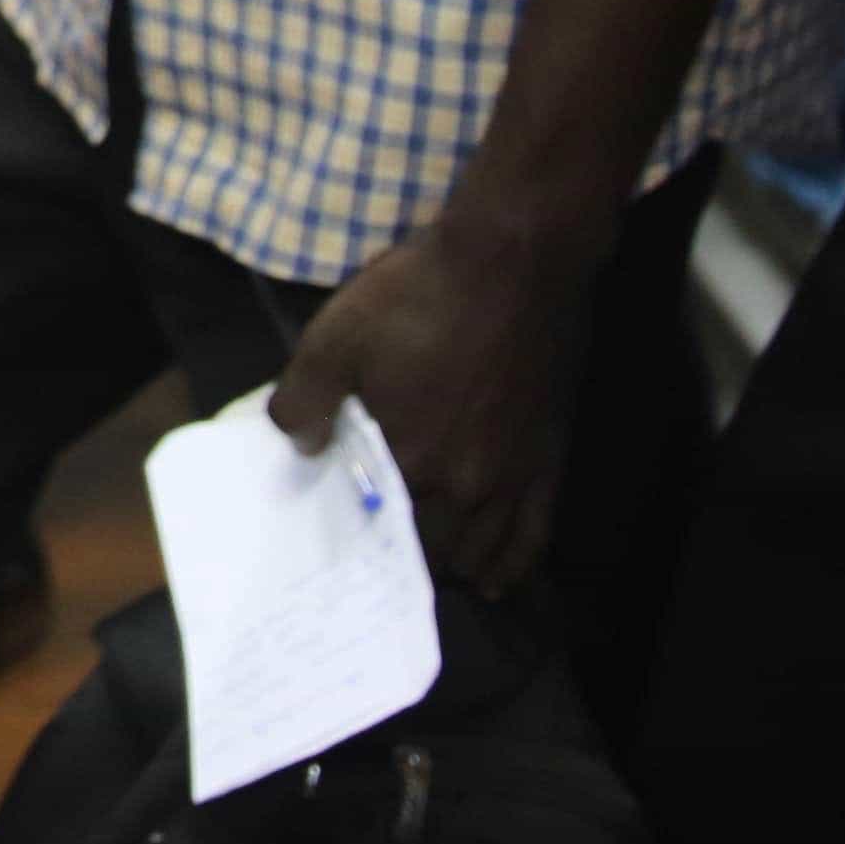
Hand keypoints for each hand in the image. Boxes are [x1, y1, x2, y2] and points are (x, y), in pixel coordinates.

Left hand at [268, 206, 598, 595]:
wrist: (511, 262)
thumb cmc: (417, 297)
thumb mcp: (335, 337)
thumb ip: (305, 400)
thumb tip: (297, 447)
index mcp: (409, 462)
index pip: (378, 533)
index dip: (360, 547)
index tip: (344, 555)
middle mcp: (464, 486)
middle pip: (431, 552)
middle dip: (404, 559)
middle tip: (381, 559)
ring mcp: (512, 477)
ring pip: (482, 552)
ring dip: (454, 567)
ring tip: (430, 573)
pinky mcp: (548, 458)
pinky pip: (533, 534)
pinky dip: (514, 565)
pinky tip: (498, 581)